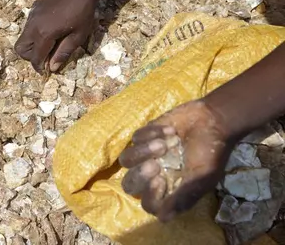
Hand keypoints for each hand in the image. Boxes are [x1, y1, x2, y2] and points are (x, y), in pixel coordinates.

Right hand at [15, 0, 95, 73]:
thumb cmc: (83, 13)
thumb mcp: (77, 36)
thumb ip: (63, 53)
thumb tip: (52, 68)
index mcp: (44, 34)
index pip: (35, 57)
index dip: (40, 67)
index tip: (45, 71)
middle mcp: (33, 25)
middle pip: (20, 48)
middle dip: (30, 56)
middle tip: (45, 56)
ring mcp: (32, 15)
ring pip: (23, 37)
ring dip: (33, 44)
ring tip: (50, 42)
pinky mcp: (34, 8)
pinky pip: (29, 25)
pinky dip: (35, 32)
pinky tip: (51, 28)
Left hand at [119, 100, 232, 221]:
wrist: (213, 121)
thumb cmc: (211, 152)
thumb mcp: (203, 177)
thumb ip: (184, 196)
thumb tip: (162, 218)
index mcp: (168, 190)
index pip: (148, 204)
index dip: (151, 195)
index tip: (162, 180)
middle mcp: (153, 175)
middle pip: (129, 184)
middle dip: (140, 175)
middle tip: (156, 164)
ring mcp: (145, 155)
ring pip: (126, 159)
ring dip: (144, 151)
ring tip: (165, 144)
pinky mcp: (144, 136)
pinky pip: (136, 137)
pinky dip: (153, 133)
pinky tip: (171, 130)